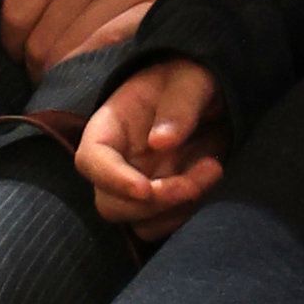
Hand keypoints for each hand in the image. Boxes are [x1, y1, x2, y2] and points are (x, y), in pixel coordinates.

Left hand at [2, 0, 178, 71]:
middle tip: (61, 68)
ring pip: (70, 60)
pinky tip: (105, 75)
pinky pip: (107, 61)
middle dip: (43, 65)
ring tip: (84, 73)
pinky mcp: (162, 14)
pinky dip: (98, 78)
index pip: (16, 14)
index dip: (16, 45)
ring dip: (69, 76)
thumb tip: (13, 45)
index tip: (30, 51)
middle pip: (41, 44)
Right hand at [75, 52, 225, 236]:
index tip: (146, 188)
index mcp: (109, 129)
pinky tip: (210, 180)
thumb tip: (160, 142)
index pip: (91, 161)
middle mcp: (117, 164)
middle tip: (195, 181)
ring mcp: (138, 186)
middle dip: (154, 203)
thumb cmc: (190, 79)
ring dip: (176, 210)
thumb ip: (179, 106)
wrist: (209, 95)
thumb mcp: (189, 79)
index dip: (113, 180)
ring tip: (213, 169)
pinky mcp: (161, 202)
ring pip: (139, 223)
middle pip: (110, 204)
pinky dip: (187, 214)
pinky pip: (164, 225)